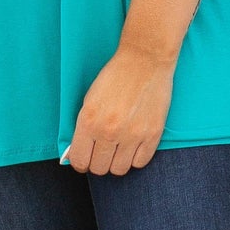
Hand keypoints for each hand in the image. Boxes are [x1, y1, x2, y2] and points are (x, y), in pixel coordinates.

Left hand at [65, 45, 174, 175]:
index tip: (85, 159)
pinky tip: (133, 146)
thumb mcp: (89, 100)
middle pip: (99, 168)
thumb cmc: (114, 77)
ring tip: (118, 149)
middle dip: (98, 162)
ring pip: (119, 169)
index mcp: (89, 121)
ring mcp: (133, 135)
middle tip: (102, 151)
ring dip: (116, 162)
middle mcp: (109, 132)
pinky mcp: (153, 134)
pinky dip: (135, 158)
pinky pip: (140, 162)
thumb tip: (76, 154)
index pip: (80, 160)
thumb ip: (82, 128)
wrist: (144, 60)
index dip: (80, 163)